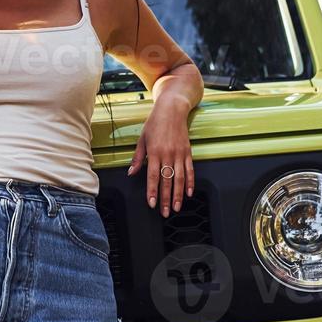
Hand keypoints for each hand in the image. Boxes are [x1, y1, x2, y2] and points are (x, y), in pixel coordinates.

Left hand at [126, 96, 193, 217]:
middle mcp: (167, 154)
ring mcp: (179, 153)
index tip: (152, 203)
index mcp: (154, 151)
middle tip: (164, 212)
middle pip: (167, 180)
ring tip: (176, 207)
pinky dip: (190, 182)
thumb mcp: (142, 139)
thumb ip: (137, 158)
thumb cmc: (154, 123)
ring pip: (180, 178)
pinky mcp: (188, 152)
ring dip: (178, 194)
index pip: (153, 176)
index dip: (153, 191)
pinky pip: (190, 170)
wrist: (172, 109)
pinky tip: (189, 193)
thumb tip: (131, 172)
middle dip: (165, 198)